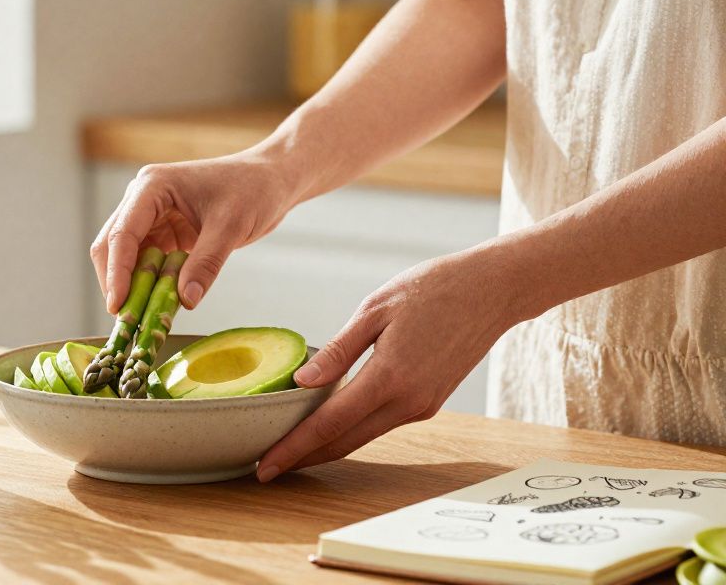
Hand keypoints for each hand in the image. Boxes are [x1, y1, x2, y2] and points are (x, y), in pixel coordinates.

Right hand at [90, 151, 297, 312]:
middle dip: (117, 282)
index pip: (122, 233)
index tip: (118, 306)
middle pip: (113, 245)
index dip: (116, 272)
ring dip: (133, 286)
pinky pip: (148, 263)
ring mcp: (152, 216)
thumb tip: (185, 300)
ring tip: (143, 316)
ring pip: (126, 258)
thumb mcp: (230, 227)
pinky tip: (159, 303)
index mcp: (152, 187)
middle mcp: (143, 199)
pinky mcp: (164, 232)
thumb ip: (206, 264)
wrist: (271, 180)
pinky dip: (151, 284)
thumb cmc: (253, 189)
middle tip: (127, 319)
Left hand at [257, 248, 523, 480]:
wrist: (491, 291)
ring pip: (363, 436)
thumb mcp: (375, 309)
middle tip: (265, 468)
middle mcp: (408, 401)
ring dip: (326, 446)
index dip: (294, 448)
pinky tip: (328, 423)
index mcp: (389, 377)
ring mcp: (422, 406)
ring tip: (289, 447)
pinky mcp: (429, 402)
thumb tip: (302, 382)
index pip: (329, 424)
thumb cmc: (433, 289)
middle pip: (344, 442)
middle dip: (303, 458)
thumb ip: (338, 351)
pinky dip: (351, 428)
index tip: (264, 465)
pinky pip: (381, 422)